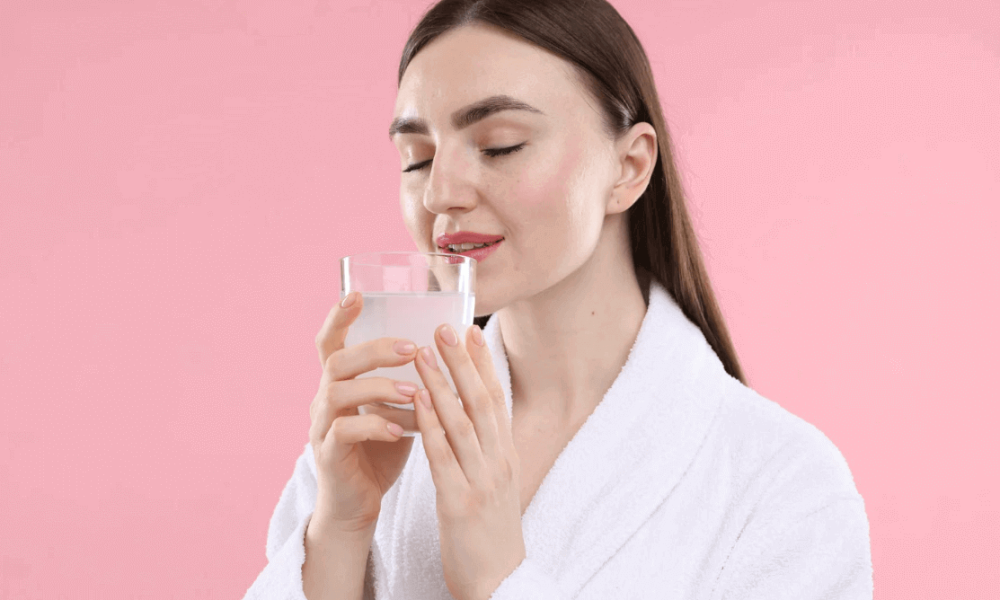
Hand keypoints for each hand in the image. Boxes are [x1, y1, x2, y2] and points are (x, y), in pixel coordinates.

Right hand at [308, 291, 419, 531]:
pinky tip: (400, 430)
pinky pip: (343, 431)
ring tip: (414, 391)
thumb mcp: (398, 408)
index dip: (339, 316)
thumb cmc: (382, 448)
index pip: (330, 340)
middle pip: (336, 360)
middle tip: (411, 348)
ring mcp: (320, 425)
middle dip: (373, 349)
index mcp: (340, 382)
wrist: (358, 503)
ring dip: (378, 387)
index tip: (357, 293)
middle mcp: (324, 398)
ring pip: (337, 392)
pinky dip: (374, 426)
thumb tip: (452, 351)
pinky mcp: (327, 454)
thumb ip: (411, 381)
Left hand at [412, 323, 525, 599]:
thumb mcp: (495, 485)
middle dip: (462, 361)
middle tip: (445, 326)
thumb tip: (474, 418)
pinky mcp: (460, 502)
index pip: (495, 400)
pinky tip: (417, 399)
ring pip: (462, 421)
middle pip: (481, 401)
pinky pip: (443, 455)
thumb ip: (486, 451)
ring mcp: (482, 481)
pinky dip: (431, 423)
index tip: (469, 330)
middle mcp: (499, 462)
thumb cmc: (490, 535)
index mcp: (506, 456)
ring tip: (422, 350)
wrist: (499, 584)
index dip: (483, 363)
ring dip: (442, 382)